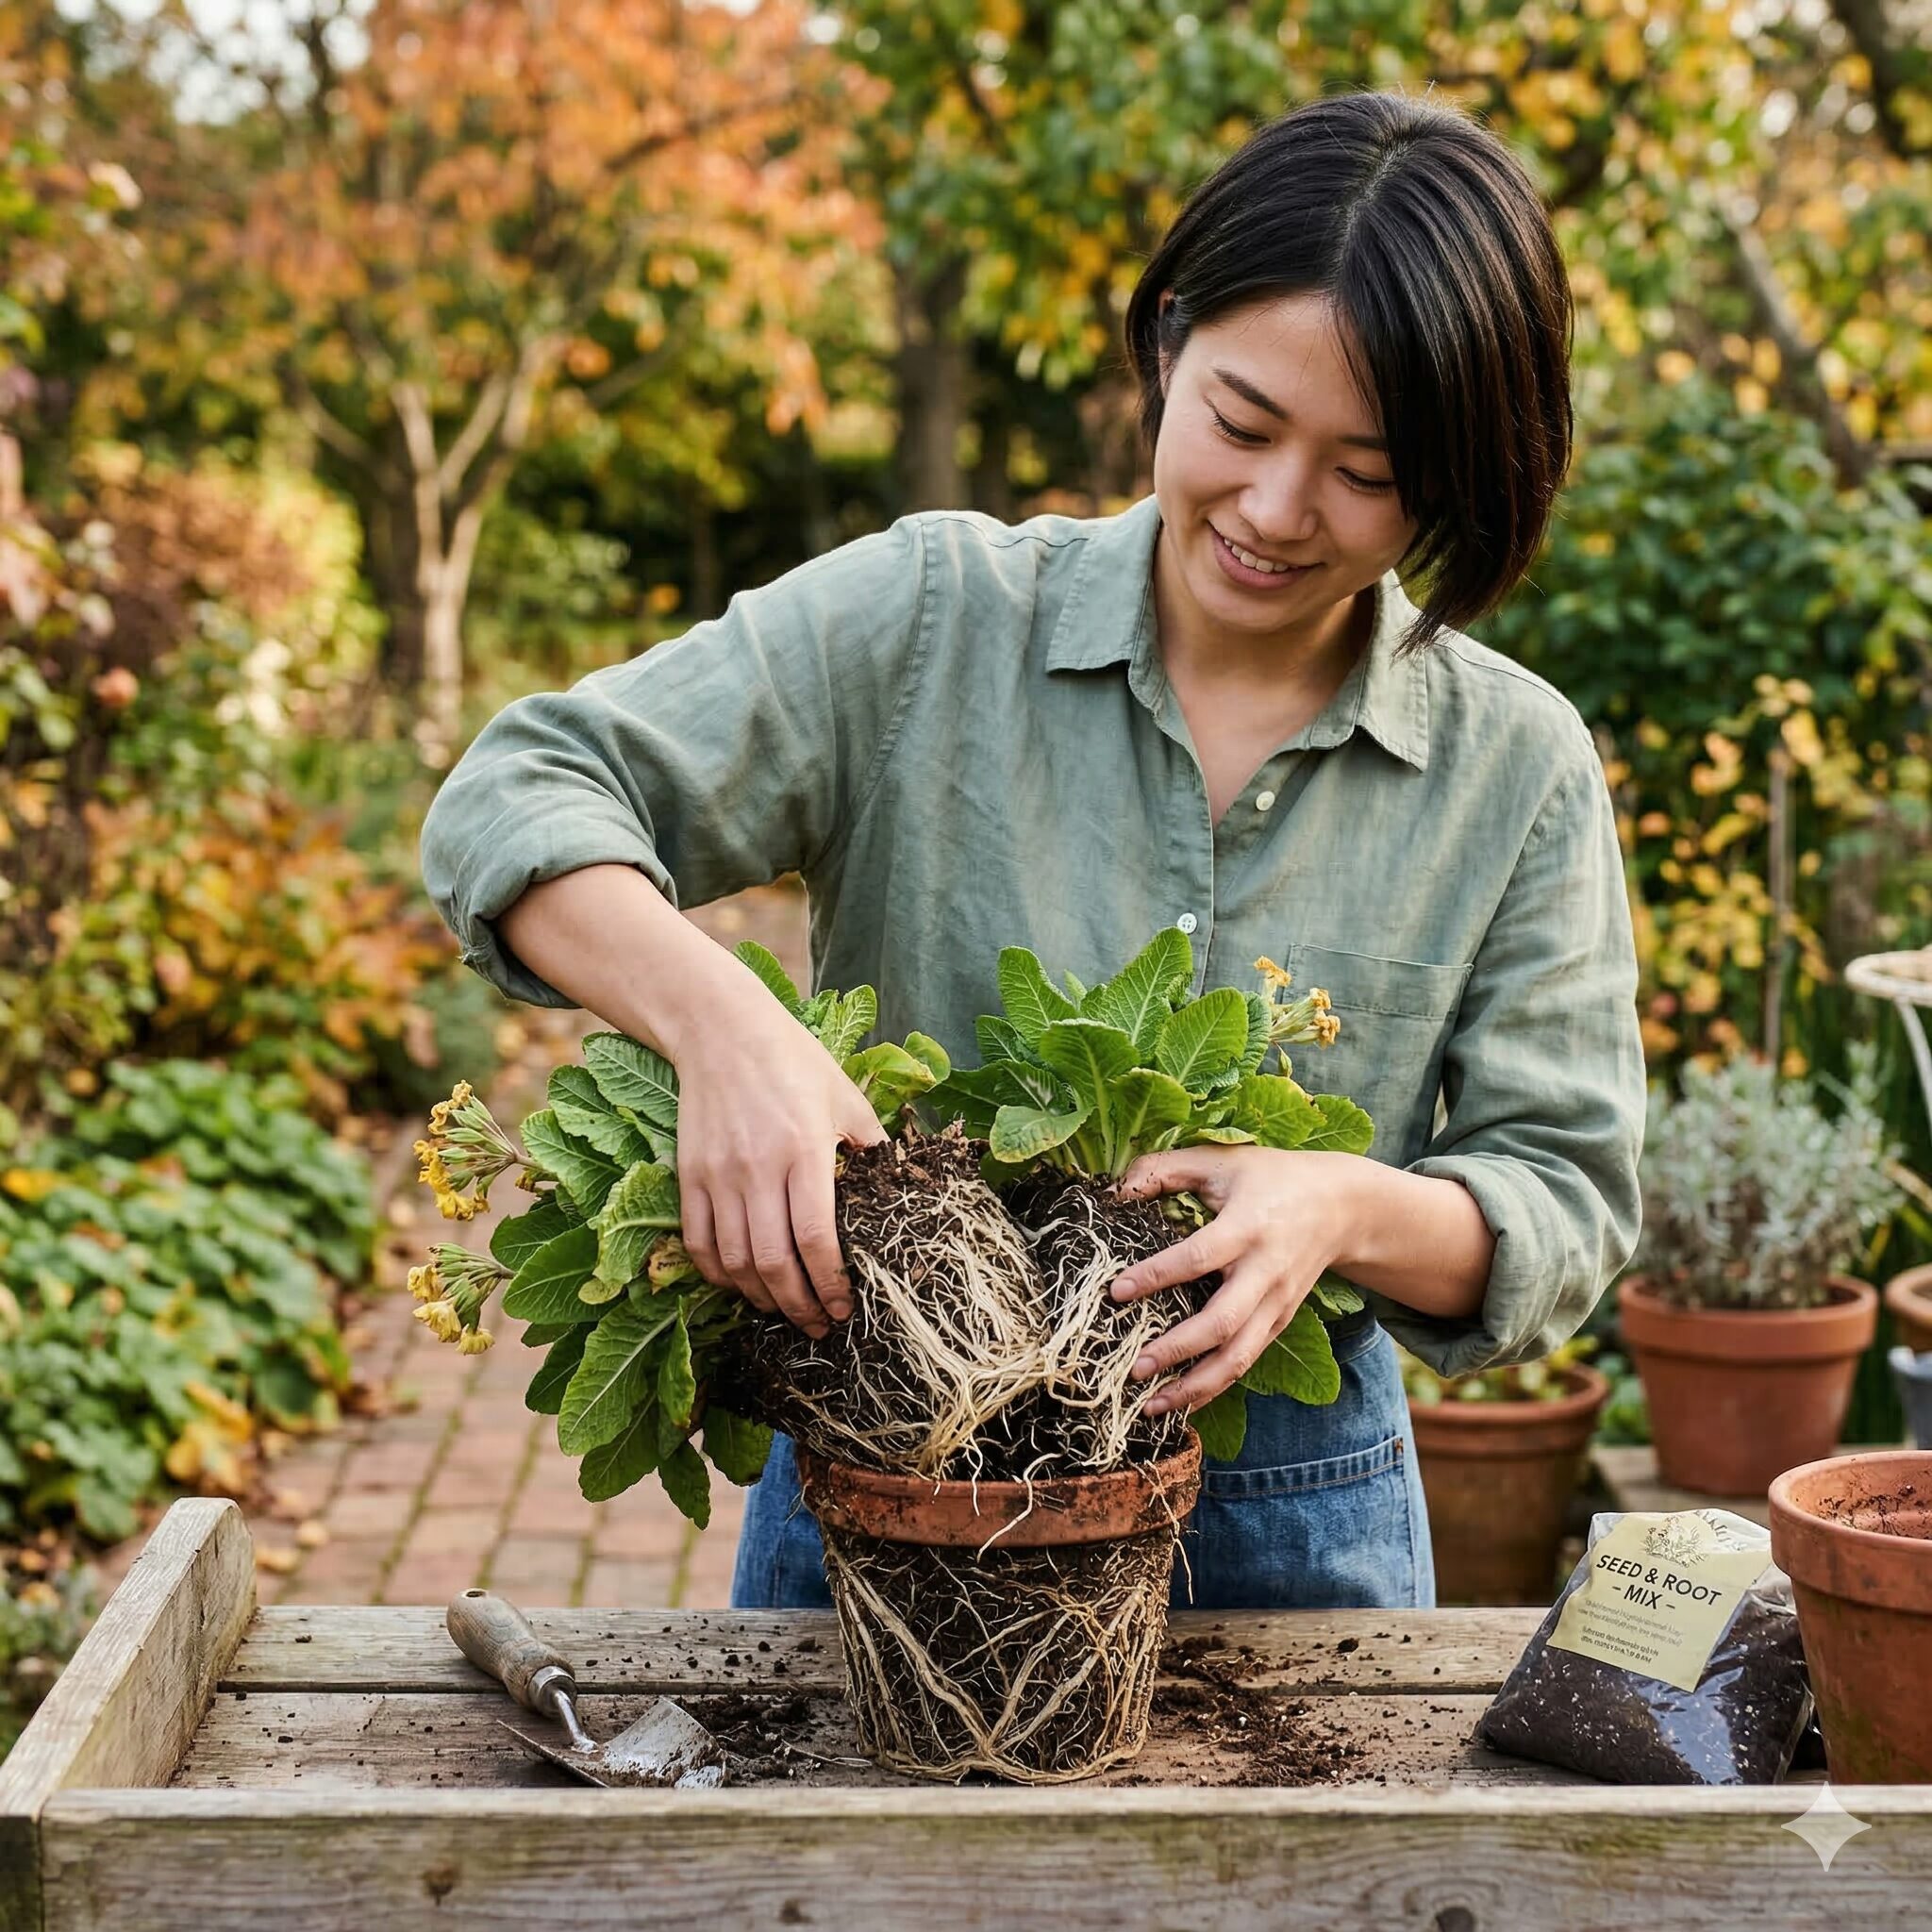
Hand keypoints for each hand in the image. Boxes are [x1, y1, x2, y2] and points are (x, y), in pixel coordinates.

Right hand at [672, 980, 887, 1338]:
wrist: (721, 1030)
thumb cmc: (793, 1061)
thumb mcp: (845, 1096)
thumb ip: (872, 1145)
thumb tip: (898, 1188)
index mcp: (806, 1151)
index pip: (816, 1239)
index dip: (831, 1284)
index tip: (844, 1306)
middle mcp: (758, 1169)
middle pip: (774, 1262)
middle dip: (799, 1305)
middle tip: (817, 1324)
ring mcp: (718, 1175)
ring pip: (734, 1261)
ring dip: (760, 1297)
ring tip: (782, 1309)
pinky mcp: (688, 1175)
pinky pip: (698, 1242)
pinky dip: (717, 1274)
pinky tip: (739, 1284)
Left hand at [1108, 1146, 1360, 1416]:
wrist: (1342, 1207)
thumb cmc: (1272, 1178)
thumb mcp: (1222, 1160)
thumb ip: (1166, 1169)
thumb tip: (1116, 1191)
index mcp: (1247, 1227)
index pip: (1198, 1257)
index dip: (1156, 1275)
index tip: (1116, 1292)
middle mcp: (1264, 1272)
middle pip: (1222, 1322)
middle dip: (1177, 1350)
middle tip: (1134, 1367)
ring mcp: (1276, 1303)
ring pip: (1238, 1357)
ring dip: (1195, 1386)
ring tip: (1151, 1406)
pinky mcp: (1280, 1321)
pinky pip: (1246, 1362)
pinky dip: (1215, 1387)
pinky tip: (1181, 1403)